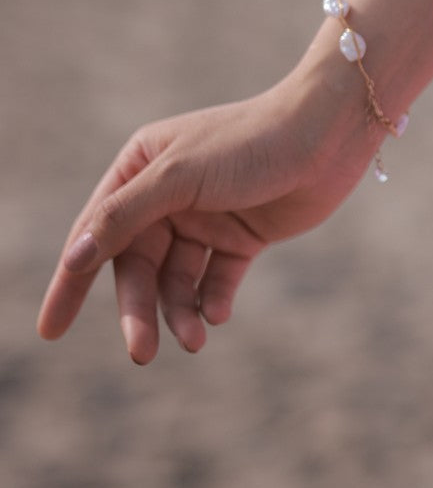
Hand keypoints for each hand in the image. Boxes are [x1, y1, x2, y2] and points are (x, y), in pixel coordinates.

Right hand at [37, 0, 432, 363]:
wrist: (328, 134)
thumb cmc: (251, 143)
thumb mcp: (181, 177)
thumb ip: (126, 217)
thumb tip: (76, 257)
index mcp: (142, 168)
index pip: (95, 232)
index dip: (71, 282)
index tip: (49, 332)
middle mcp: (168, 194)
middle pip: (138, 266)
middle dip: (138, 310)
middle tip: (143, 353)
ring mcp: (207, 216)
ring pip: (177, 280)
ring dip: (180, 312)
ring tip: (196, 339)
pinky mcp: (244, 236)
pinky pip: (216, 280)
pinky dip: (213, 301)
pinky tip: (218, 314)